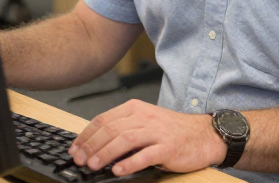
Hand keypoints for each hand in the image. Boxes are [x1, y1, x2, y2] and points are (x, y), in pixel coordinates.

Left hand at [68, 100, 226, 175]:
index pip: (103, 119)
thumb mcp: (145, 121)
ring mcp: (156, 131)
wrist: (203, 134)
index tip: (75, 149)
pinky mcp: (168, 147)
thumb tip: (94, 145)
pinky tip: (118, 170)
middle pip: (111, 129)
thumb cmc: (172, 130)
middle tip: (80, 160)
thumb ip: (123, 128)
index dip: (86, 135)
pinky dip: (129, 163)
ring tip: (93, 166)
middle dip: (91, 146)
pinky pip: (145, 155)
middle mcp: (144, 117)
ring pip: (125, 140)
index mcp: (135, 108)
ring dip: (106, 153)